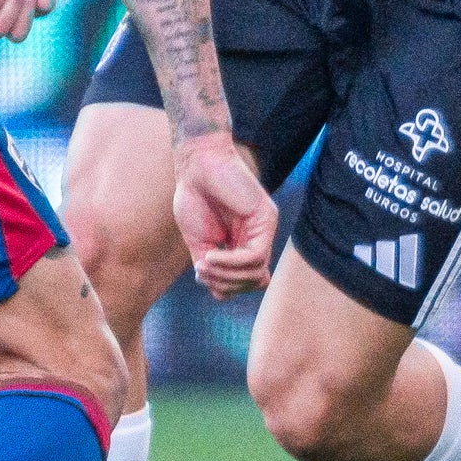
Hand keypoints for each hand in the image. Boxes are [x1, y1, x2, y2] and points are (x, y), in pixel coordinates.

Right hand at [171, 134, 275, 297]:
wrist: (196, 165)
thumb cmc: (194, 198)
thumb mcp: (199, 243)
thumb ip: (212, 267)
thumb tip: (221, 295)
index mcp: (243, 244)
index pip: (246, 282)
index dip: (225, 287)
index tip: (201, 274)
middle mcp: (258, 238)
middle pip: (254, 282)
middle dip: (226, 284)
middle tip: (202, 271)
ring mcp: (264, 228)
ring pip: (256, 273)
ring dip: (226, 275)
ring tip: (204, 263)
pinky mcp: (266, 218)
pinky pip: (255, 255)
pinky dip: (231, 261)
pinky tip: (211, 255)